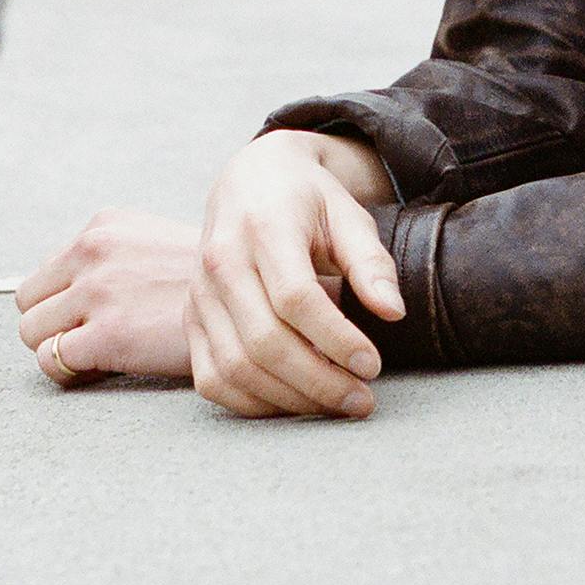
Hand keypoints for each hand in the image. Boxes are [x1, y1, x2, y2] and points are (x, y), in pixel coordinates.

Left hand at [12, 207, 199, 384]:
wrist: (253, 306)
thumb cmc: (205, 287)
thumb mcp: (154, 244)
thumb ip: (110, 256)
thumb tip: (68, 290)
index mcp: (103, 226)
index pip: (45, 272)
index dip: (64, 302)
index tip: (94, 318)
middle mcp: (93, 251)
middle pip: (29, 301)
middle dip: (54, 324)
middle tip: (90, 338)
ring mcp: (98, 292)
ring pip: (31, 333)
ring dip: (58, 349)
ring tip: (97, 354)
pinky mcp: (106, 334)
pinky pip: (51, 360)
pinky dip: (68, 372)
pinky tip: (102, 368)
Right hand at [190, 131, 403, 418]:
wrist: (250, 181)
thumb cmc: (307, 200)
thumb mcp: (348, 215)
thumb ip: (371, 262)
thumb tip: (393, 312)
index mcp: (263, 228)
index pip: (295, 298)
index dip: (336, 339)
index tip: (372, 364)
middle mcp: (221, 262)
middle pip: (264, 341)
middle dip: (319, 381)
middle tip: (362, 400)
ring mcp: (199, 294)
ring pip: (235, 367)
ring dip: (290, 398)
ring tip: (336, 404)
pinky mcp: (191, 319)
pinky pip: (212, 377)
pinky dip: (253, 402)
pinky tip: (294, 402)